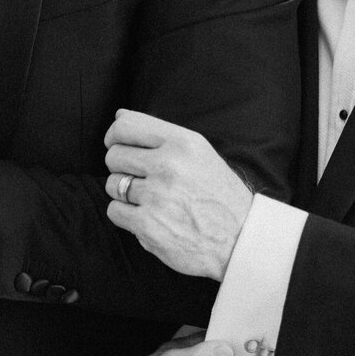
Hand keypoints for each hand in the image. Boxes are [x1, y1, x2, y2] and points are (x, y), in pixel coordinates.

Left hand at [103, 109, 253, 280]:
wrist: (242, 241)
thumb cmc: (219, 196)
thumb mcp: (201, 155)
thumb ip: (160, 135)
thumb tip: (119, 115)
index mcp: (183, 144)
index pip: (125, 126)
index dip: (113, 136)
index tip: (117, 145)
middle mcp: (169, 166)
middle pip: (114, 156)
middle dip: (122, 168)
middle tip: (143, 180)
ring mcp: (157, 196)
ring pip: (112, 184)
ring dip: (125, 194)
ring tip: (152, 201)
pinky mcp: (147, 225)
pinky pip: (114, 211)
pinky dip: (126, 216)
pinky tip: (148, 217)